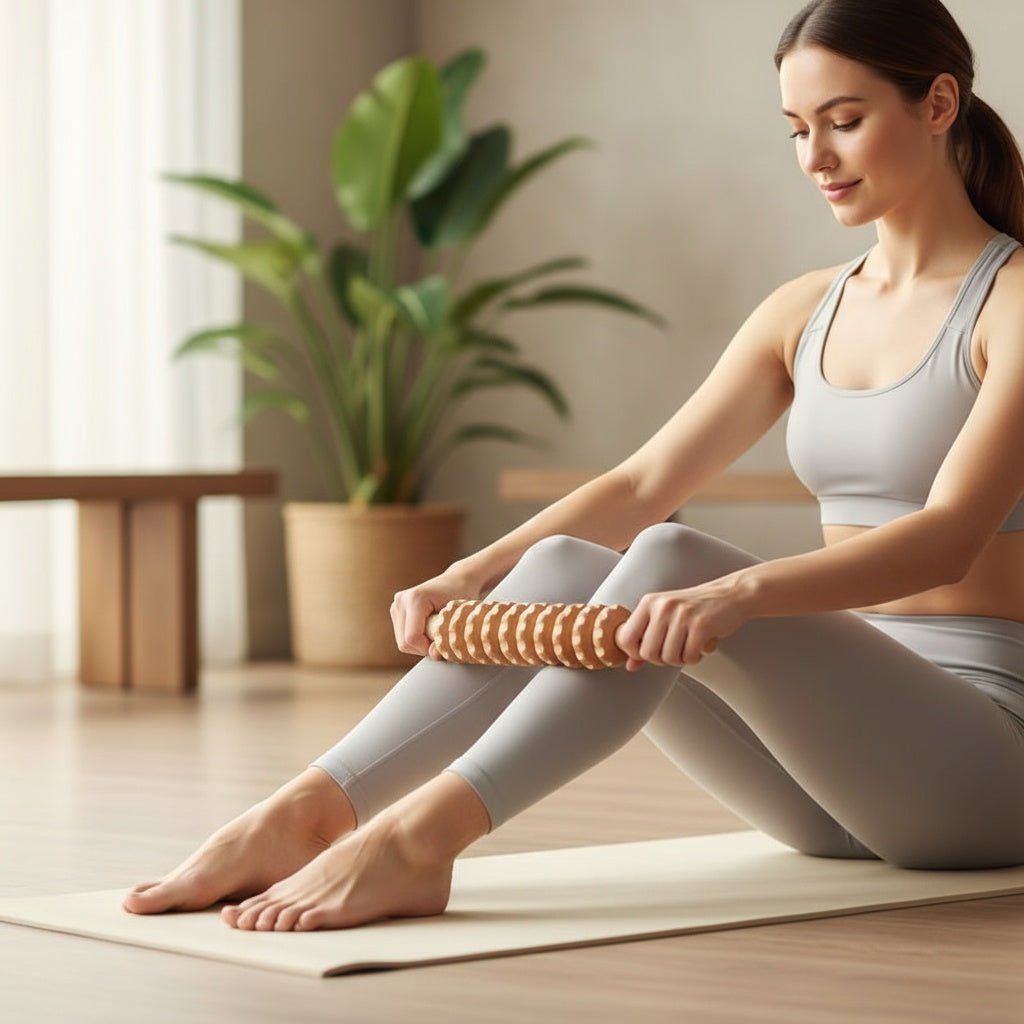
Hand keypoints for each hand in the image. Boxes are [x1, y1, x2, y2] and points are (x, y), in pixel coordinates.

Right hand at [390, 566, 483, 659]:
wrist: (457, 582)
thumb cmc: (461, 597)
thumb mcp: (457, 619)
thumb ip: (445, 638)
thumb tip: (433, 655)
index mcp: (415, 599)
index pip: (412, 638)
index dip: (428, 648)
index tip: (443, 644)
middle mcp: (401, 600)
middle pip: (404, 643)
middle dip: (424, 647)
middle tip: (441, 637)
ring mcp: (396, 605)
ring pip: (402, 643)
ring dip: (420, 644)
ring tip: (436, 631)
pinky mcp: (396, 610)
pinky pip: (402, 637)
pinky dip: (417, 639)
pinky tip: (428, 629)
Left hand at [613, 572, 752, 671]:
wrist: (730, 595)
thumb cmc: (695, 608)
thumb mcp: (665, 617)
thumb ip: (645, 639)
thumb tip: (630, 665)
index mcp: (649, 603)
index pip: (625, 638)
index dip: (635, 653)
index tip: (649, 652)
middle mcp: (662, 607)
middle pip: (647, 653)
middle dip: (661, 659)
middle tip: (674, 651)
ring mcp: (682, 615)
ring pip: (668, 658)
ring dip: (680, 660)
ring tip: (688, 648)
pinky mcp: (701, 625)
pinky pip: (689, 657)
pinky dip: (694, 659)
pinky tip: (699, 648)